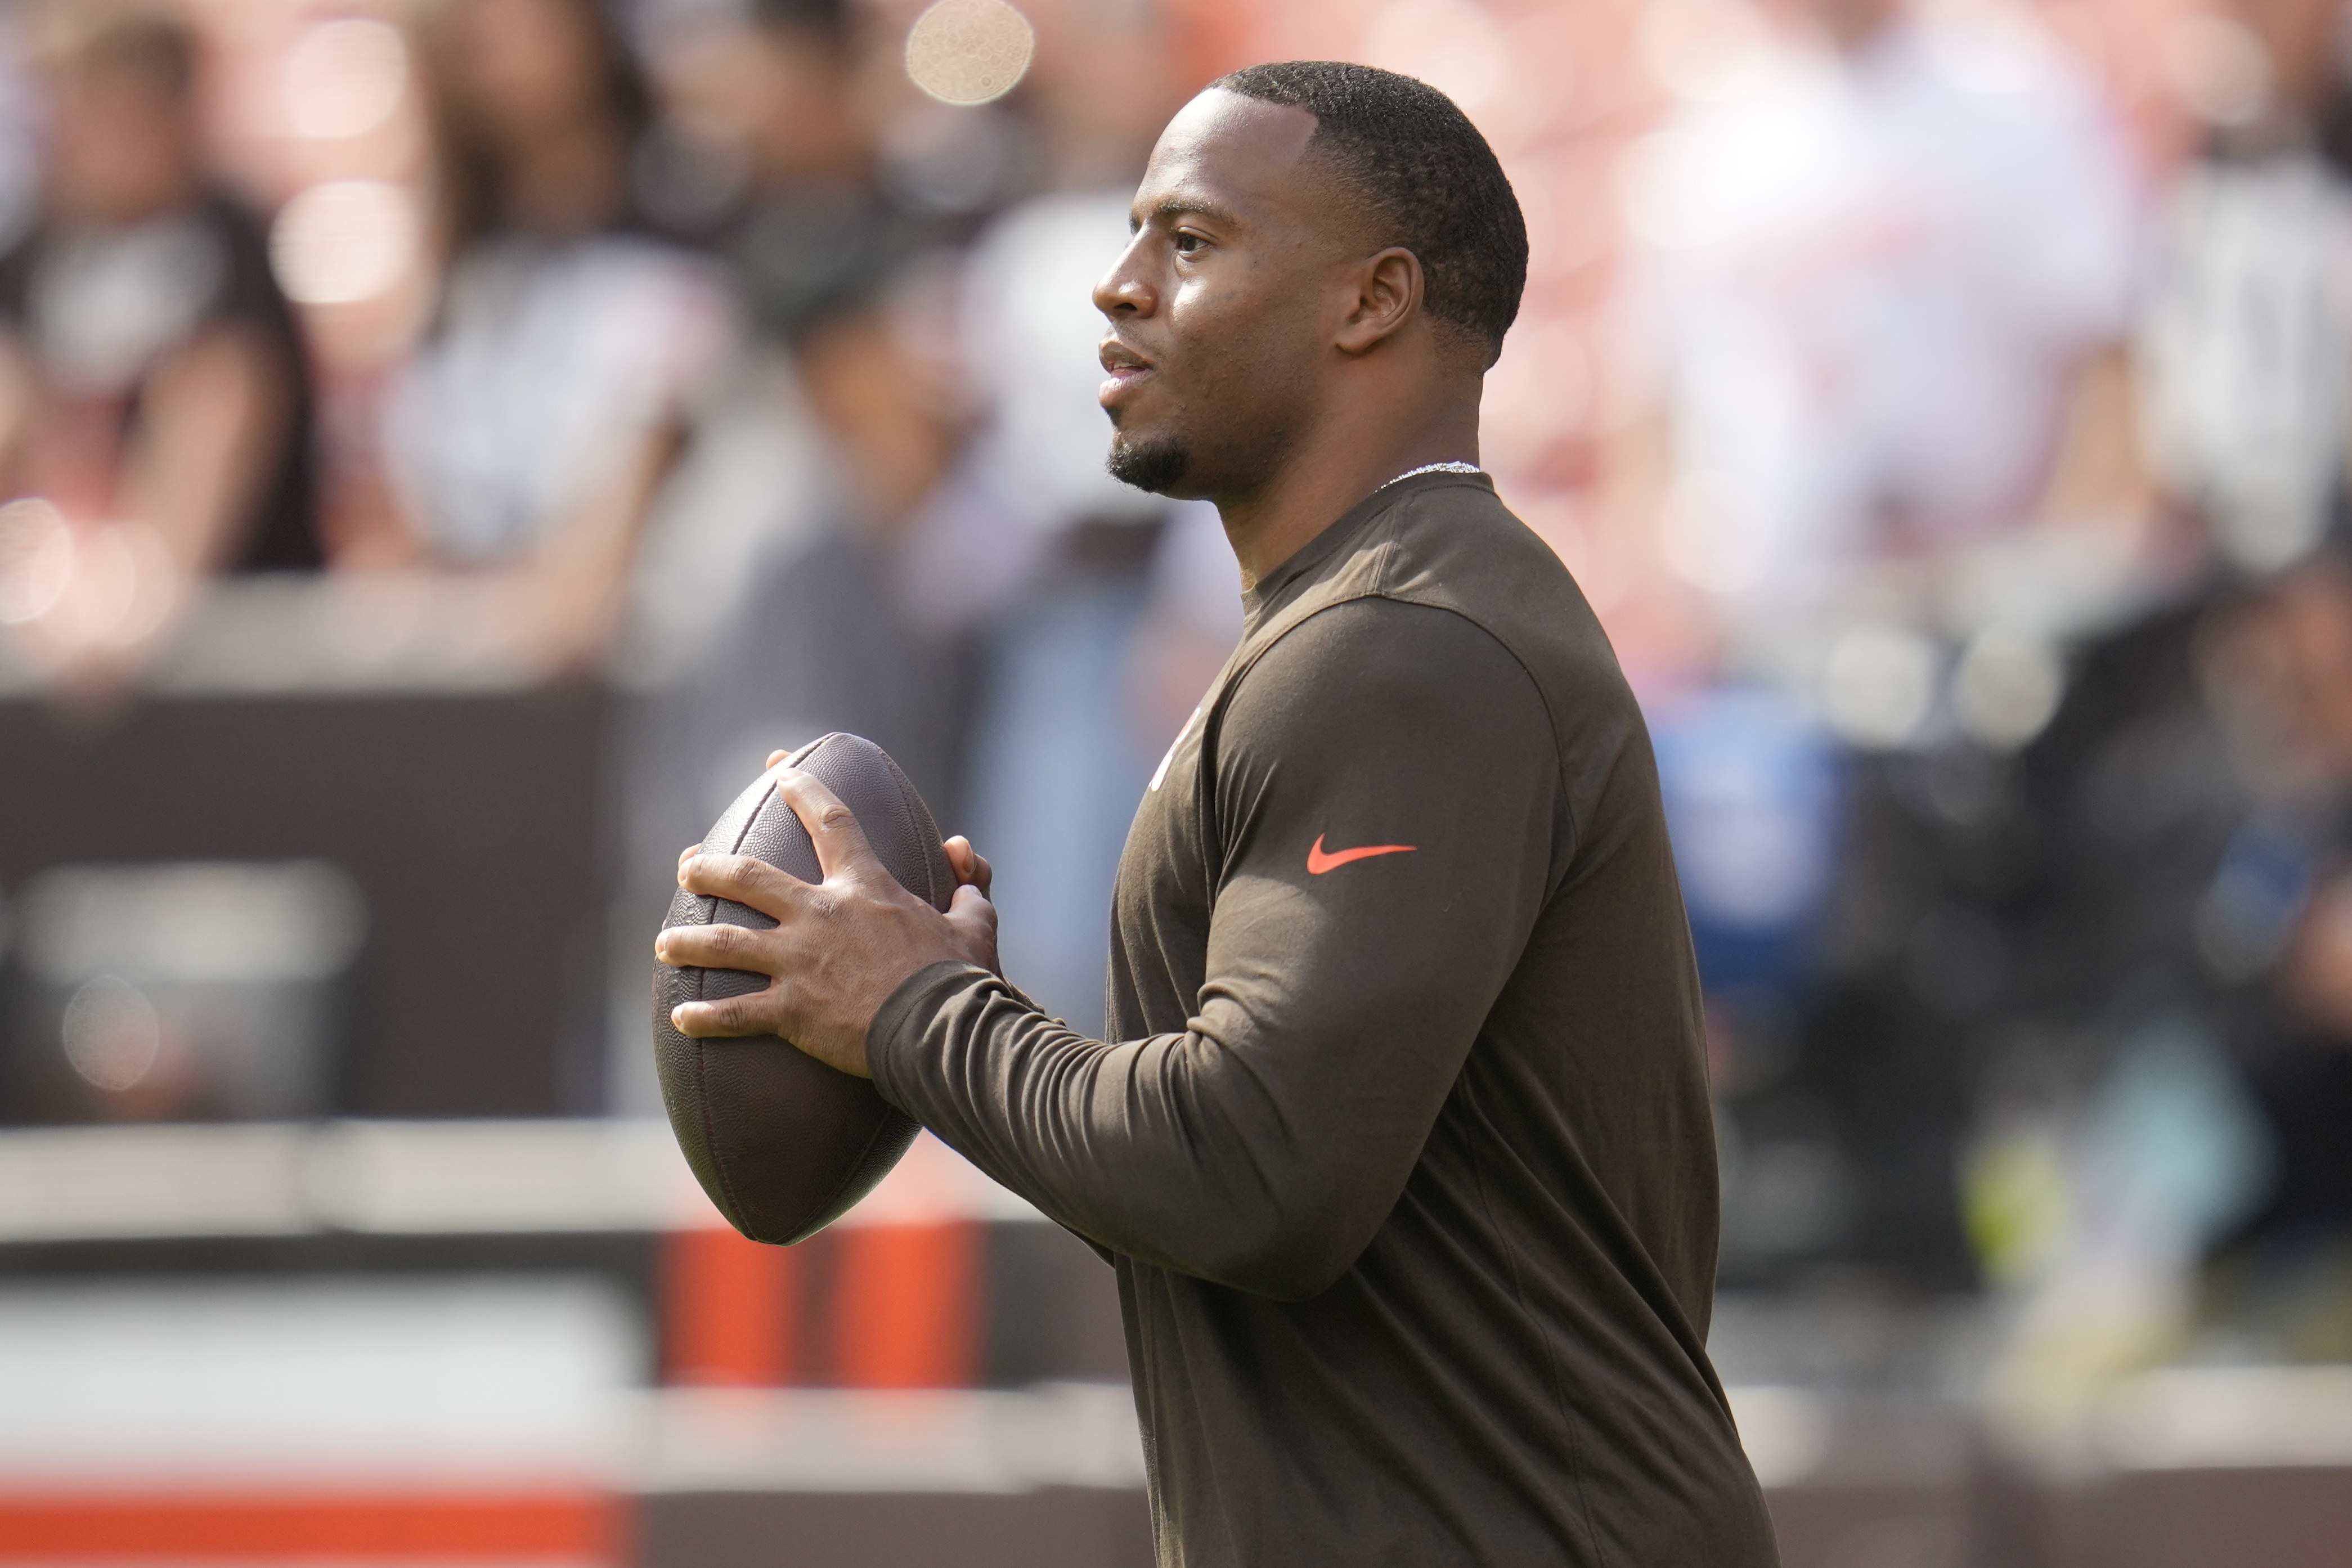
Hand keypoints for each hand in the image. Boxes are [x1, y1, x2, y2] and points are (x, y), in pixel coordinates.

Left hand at [656, 766, 999, 1075]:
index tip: (780, 771)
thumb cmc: (961, 978)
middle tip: (688, 867)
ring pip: (725, 944)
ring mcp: (799, 963)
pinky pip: (736, 1012)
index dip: (805, 791)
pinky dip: (704, 1017)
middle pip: (749, 877)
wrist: (942, 1031)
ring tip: (664, 943)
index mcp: (865, 889)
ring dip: (688, 942)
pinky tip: (680, 1018)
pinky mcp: (791, 1010)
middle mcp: (821, 915)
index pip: (832, 823)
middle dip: (711, 869)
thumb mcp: (975, 924)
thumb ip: (968, 887)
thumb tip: (965, 858)